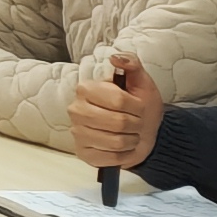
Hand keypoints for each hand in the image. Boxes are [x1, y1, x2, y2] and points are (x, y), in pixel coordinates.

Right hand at [69, 49, 165, 170]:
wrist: (140, 131)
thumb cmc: (139, 106)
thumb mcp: (141, 82)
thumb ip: (132, 65)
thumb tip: (116, 58)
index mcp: (86, 89)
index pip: (119, 100)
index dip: (137, 107)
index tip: (140, 107)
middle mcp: (76, 109)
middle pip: (118, 122)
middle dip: (136, 125)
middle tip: (137, 122)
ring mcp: (77, 132)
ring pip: (116, 142)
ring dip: (131, 140)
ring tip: (130, 134)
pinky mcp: (83, 152)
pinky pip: (111, 158)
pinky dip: (124, 155)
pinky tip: (122, 147)